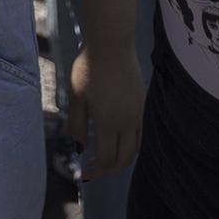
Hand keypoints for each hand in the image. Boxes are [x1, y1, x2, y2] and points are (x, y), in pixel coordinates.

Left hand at [66, 43, 143, 179]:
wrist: (112, 43)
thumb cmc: (89, 68)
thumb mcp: (76, 97)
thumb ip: (77, 124)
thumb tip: (78, 148)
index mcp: (108, 123)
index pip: (107, 159)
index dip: (96, 171)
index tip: (85, 174)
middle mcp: (127, 122)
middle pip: (125, 158)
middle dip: (110, 169)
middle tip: (95, 168)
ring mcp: (138, 112)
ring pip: (136, 147)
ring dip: (123, 158)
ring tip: (108, 156)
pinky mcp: (142, 102)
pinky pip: (140, 132)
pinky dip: (131, 143)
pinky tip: (119, 137)